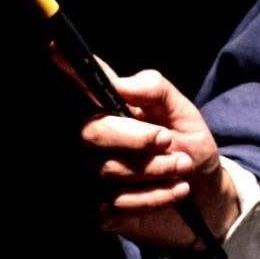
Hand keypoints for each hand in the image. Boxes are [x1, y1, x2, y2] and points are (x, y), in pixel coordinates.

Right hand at [77, 64, 239, 247]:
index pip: (86, 85)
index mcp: (117, 107)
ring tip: (182, 167)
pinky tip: (175, 191)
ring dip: (155, 170)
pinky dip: (153, 196)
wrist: (205, 195)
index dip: (68, 69)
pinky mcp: (99, 210)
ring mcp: (94, 174)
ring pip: (108, 170)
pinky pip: (116, 204)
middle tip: (170, 141)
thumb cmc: (191, 145)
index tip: (54, 49)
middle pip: (93, 131)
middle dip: (138, 139)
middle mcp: (99, 138)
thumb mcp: (183, 112)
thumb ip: (155, 90)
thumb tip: (121, 83)